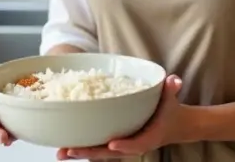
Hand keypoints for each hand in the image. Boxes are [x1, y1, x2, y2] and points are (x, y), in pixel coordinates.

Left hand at [57, 75, 185, 159]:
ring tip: (61, 152)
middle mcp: (134, 144)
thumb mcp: (171, 98)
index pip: (138, 144)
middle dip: (91, 152)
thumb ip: (171, 88)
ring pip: (101, 153)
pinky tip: (64, 148)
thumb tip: (174, 80)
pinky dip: (82, 148)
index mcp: (150, 136)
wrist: (173, 125)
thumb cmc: (169, 110)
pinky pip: (98, 148)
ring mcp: (123, 146)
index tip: (113, 143)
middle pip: (112, 153)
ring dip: (81, 153)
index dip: (126, 145)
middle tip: (71, 149)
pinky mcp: (115, 144)